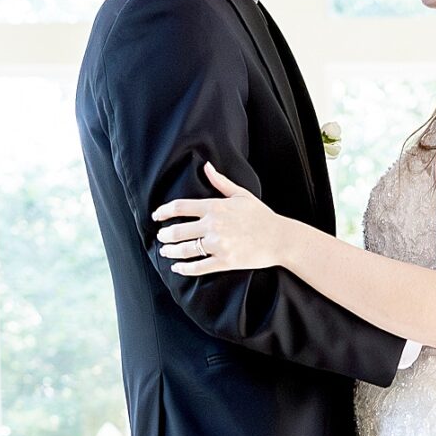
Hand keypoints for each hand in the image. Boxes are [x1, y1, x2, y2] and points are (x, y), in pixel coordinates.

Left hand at [153, 165, 288, 275]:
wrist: (279, 238)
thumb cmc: (261, 215)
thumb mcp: (241, 194)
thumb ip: (220, 181)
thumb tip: (206, 166)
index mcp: (215, 207)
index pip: (180, 207)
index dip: (163, 211)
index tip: (156, 216)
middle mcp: (213, 225)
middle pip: (178, 231)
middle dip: (165, 235)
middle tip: (161, 237)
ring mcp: (218, 245)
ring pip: (185, 250)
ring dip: (170, 251)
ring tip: (165, 251)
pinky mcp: (224, 262)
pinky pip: (198, 267)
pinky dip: (184, 269)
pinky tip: (177, 267)